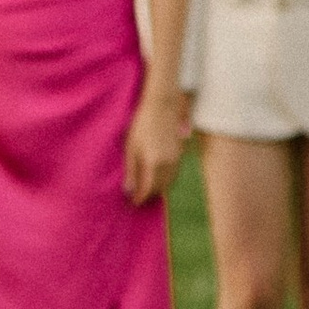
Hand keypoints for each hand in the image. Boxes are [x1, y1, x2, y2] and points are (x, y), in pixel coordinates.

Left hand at [124, 82, 188, 205]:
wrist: (162, 106)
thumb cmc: (142, 124)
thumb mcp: (131, 147)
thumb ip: (131, 170)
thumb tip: (128, 190)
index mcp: (153, 163)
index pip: (148, 189)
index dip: (141, 198)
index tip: (133, 203)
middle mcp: (168, 164)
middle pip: (160, 188)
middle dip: (150, 195)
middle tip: (139, 198)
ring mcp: (176, 158)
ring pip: (170, 182)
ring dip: (159, 188)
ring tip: (148, 190)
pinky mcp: (180, 153)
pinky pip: (175, 173)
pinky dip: (167, 180)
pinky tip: (159, 177)